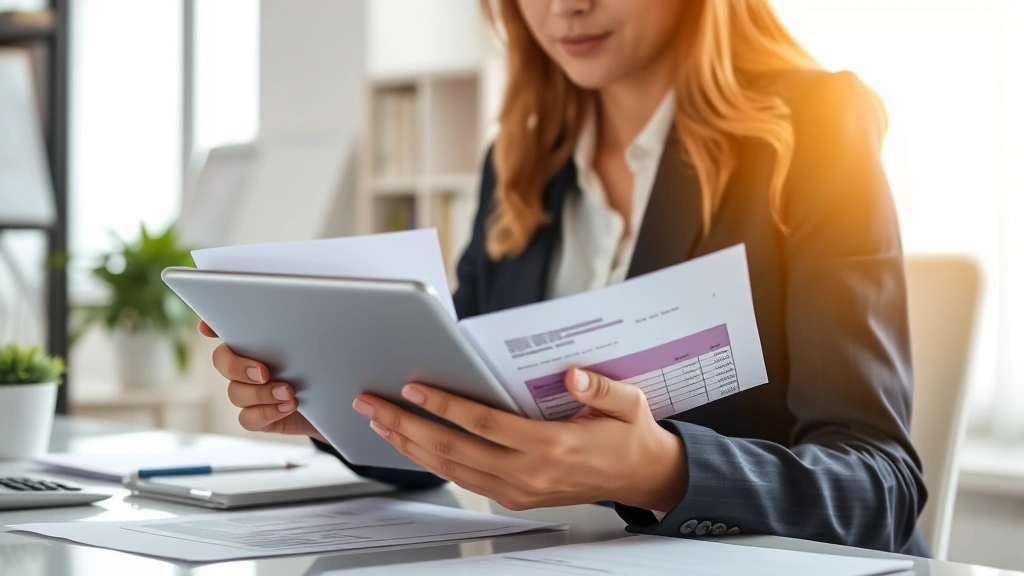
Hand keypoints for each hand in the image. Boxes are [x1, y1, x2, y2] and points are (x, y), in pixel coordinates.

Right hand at [199, 320, 324, 441]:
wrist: (341, 403)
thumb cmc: (330, 367)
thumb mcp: (326, 344)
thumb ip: (313, 331)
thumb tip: (313, 315)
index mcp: (260, 339)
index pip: (228, 326)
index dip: (212, 324)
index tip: (207, 327)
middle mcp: (249, 363)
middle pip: (222, 360)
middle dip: (238, 366)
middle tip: (263, 372)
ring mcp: (251, 391)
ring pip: (236, 392)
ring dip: (260, 393)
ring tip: (289, 392)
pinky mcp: (259, 416)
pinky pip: (247, 418)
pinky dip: (265, 413)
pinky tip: (287, 408)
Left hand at [352, 368, 688, 511]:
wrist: (641, 477)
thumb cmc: (629, 436)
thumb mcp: (628, 405)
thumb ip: (600, 390)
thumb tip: (573, 375)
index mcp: (553, 445)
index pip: (484, 423)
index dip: (445, 405)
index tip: (413, 387)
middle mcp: (529, 472)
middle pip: (453, 449)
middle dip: (406, 424)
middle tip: (372, 403)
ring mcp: (519, 489)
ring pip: (451, 468)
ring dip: (411, 445)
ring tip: (379, 422)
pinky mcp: (515, 497)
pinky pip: (464, 479)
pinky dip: (432, 461)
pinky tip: (413, 444)